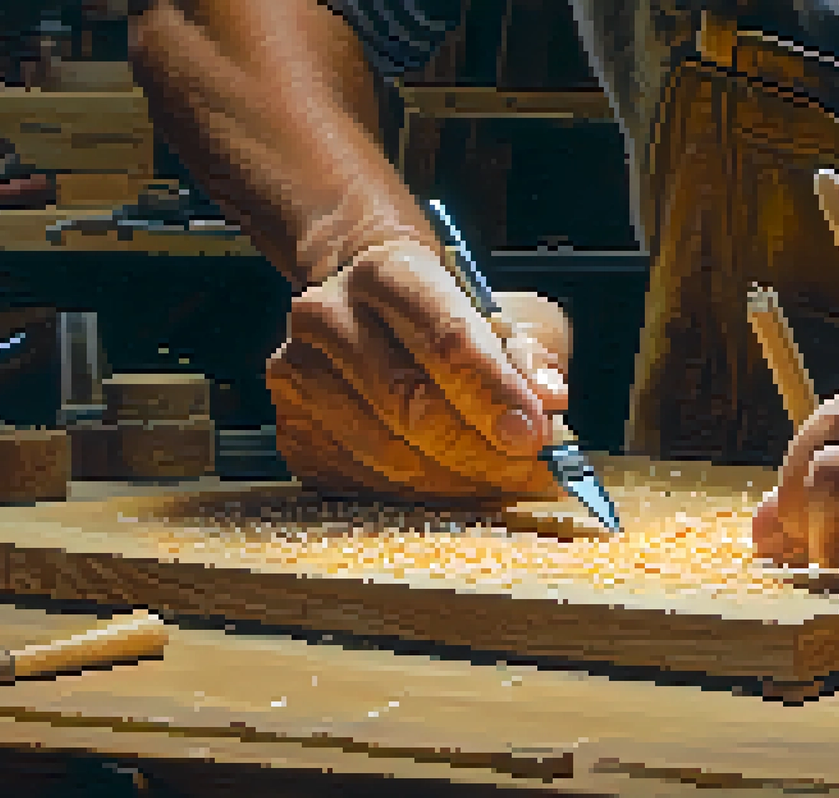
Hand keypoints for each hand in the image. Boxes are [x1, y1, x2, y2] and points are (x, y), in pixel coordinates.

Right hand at [265, 240, 569, 500]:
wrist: (366, 306)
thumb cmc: (450, 312)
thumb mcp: (509, 312)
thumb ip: (533, 354)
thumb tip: (549, 400)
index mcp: (388, 273)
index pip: (445, 339)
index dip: (493, 394)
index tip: (533, 438)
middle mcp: (327, 315)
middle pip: (412, 404)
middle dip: (482, 451)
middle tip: (529, 475)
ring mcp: (296, 373)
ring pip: (387, 455)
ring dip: (455, 483)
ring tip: (498, 483)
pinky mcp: (290, 427)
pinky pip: (361, 484)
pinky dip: (416, 497)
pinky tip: (449, 486)